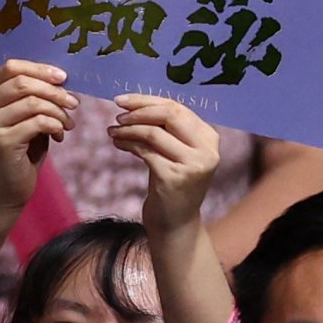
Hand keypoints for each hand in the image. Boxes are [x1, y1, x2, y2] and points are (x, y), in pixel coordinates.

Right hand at [0, 60, 73, 205]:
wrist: (5, 188)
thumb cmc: (20, 150)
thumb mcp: (25, 118)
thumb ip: (34, 98)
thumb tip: (61, 79)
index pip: (10, 67)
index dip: (39, 68)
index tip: (63, 77)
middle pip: (23, 83)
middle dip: (55, 91)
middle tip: (74, 103)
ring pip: (33, 102)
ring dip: (59, 111)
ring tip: (68, 123)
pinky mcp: (1, 141)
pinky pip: (38, 122)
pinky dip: (55, 125)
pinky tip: (59, 135)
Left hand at [110, 93, 221, 235]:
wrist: (175, 222)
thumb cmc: (172, 183)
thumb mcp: (175, 153)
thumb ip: (165, 130)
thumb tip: (134, 104)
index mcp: (209, 138)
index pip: (178, 107)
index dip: (147, 100)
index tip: (123, 100)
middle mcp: (206, 150)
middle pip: (169, 115)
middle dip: (138, 111)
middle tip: (117, 115)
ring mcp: (192, 164)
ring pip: (154, 132)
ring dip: (128, 129)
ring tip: (113, 131)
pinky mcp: (174, 177)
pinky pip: (145, 151)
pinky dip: (127, 143)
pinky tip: (117, 143)